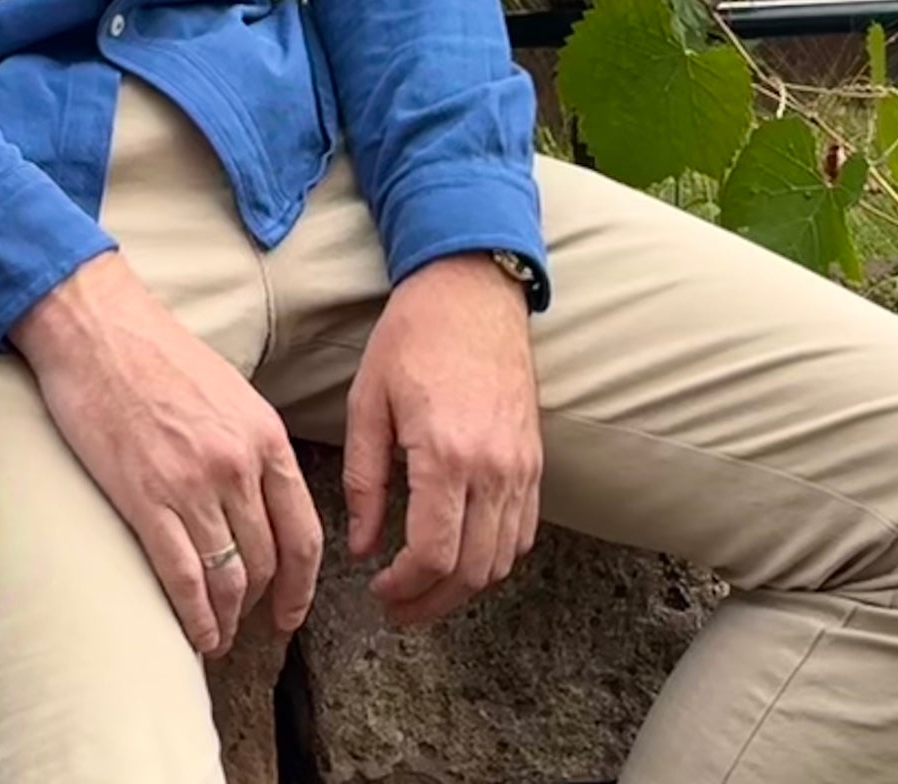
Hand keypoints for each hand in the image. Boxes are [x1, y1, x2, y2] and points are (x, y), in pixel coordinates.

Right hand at [14, 254, 325, 658]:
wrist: (96, 327)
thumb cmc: (154, 351)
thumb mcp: (228, 390)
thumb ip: (251, 443)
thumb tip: (259, 496)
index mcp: (264, 436)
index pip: (303, 531)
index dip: (302, 583)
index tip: (293, 610)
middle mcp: (238, 465)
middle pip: (268, 560)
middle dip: (265, 605)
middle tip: (253, 627)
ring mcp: (193, 485)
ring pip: (229, 577)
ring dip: (228, 618)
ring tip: (221, 636)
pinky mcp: (145, 498)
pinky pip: (183, 576)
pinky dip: (195, 616)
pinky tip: (196, 634)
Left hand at [343, 253, 542, 628]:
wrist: (473, 290)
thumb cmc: (413, 337)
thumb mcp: (367, 402)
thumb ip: (364, 481)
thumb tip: (362, 545)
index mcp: (445, 455)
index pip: (433, 554)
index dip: (404, 587)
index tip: (379, 590)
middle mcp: (493, 469)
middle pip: (472, 571)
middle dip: (432, 602)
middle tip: (398, 608)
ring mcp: (521, 467)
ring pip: (502, 560)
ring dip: (464, 587)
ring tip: (425, 589)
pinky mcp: (535, 461)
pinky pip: (524, 532)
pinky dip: (495, 557)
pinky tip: (461, 554)